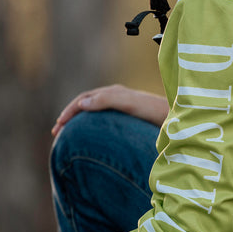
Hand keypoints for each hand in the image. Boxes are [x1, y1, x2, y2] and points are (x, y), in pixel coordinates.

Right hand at [51, 84, 169, 136]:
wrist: (176, 117)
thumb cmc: (154, 111)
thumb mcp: (129, 104)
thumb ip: (106, 100)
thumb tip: (82, 103)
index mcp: (113, 93)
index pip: (83, 100)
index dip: (69, 112)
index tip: (58, 128)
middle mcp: (117, 97)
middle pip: (86, 104)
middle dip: (69, 116)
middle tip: (57, 132)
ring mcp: (124, 106)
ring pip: (94, 112)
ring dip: (80, 121)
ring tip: (69, 135)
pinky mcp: (130, 117)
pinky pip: (106, 119)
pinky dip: (93, 126)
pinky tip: (94, 138)